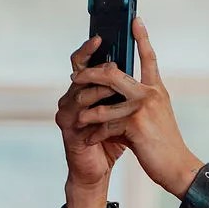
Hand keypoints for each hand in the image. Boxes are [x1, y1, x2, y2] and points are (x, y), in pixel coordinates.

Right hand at [56, 36, 125, 198]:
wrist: (97, 171)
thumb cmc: (110, 140)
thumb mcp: (121, 111)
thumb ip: (124, 90)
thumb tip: (141, 61)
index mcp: (84, 90)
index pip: (84, 62)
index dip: (89, 48)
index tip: (102, 36)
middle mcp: (71, 97)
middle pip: (78, 72)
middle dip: (95, 64)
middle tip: (113, 61)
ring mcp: (66, 111)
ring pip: (80, 91)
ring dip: (99, 87)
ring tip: (115, 82)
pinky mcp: (67, 128)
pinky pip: (79, 113)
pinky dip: (94, 109)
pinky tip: (105, 106)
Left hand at [65, 19, 200, 197]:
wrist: (177, 166)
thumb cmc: (161, 144)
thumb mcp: (152, 118)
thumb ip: (134, 103)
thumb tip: (110, 95)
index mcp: (156, 89)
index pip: (149, 57)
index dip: (143, 37)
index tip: (135, 20)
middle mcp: (151, 93)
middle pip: (114, 73)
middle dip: (90, 74)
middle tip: (74, 78)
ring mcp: (143, 107)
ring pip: (104, 101)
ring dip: (87, 112)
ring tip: (78, 118)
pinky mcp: (135, 124)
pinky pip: (105, 124)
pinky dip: (95, 134)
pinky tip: (88, 140)